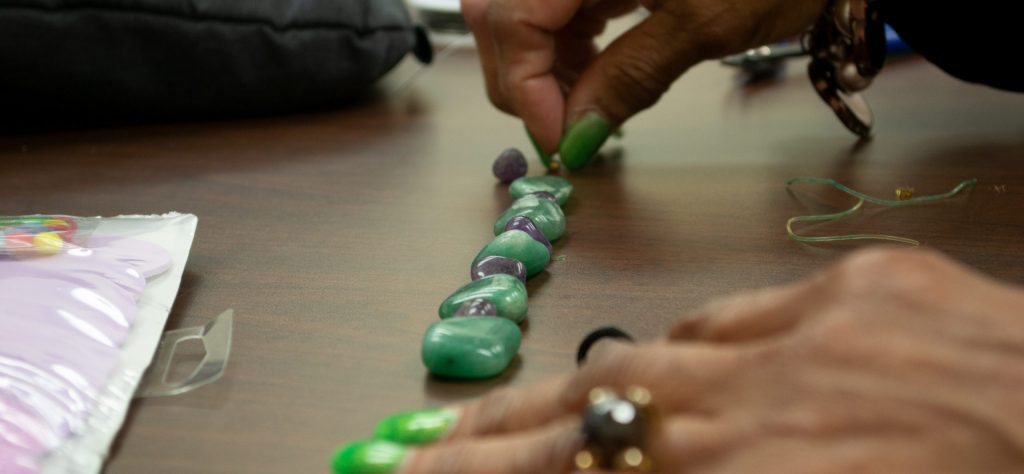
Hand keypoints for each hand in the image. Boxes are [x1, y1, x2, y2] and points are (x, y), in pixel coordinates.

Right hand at [395, 248, 1023, 471]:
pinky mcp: (850, 290)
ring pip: (639, 363)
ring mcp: (800, 342)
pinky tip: (656, 371)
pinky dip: (683, 350)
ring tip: (497, 418)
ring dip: (564, 393)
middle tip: (417, 450)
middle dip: (487, 442)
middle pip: (584, 424)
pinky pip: (732, 319)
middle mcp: (755, 418)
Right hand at [460, 0, 828, 167]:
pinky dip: (562, 43)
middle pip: (499, 11)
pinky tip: (591, 72)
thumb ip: (627, 79)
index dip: (524, 87)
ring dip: (538, 64)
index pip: (513, 18)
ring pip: (519, 9)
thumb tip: (575, 137)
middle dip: (521, 78)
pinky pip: (553, 2)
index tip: (558, 142)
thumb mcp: (703, 25)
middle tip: (563, 132)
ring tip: (584, 105)